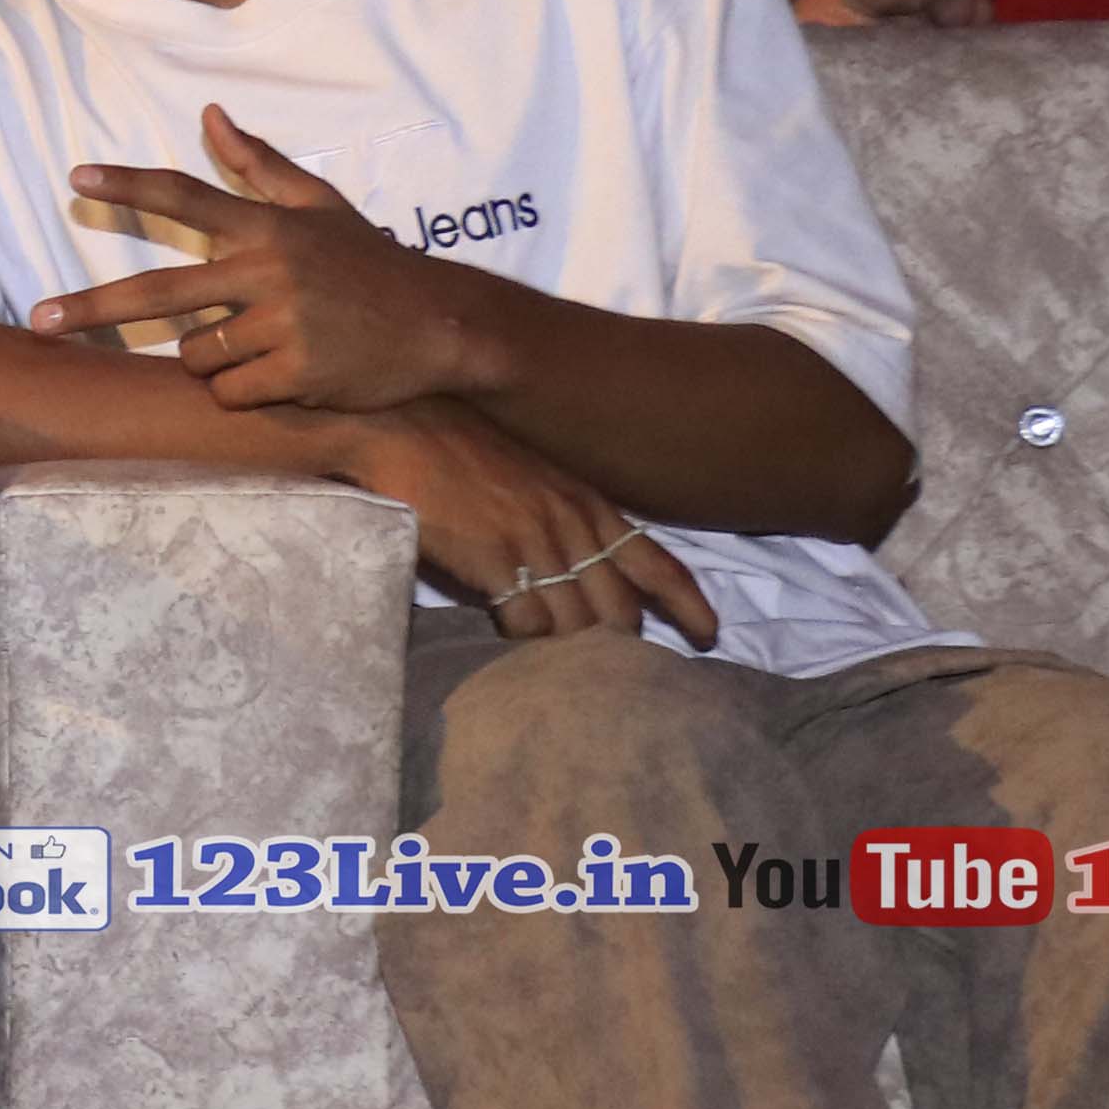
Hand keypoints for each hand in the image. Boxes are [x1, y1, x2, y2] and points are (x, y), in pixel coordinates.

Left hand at [35, 107, 505, 415]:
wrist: (441, 326)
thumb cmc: (372, 264)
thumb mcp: (322, 207)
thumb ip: (260, 165)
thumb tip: (210, 114)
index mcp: (269, 227)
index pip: (188, 197)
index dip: (130, 188)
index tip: (77, 179)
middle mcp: (270, 270)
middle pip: (158, 291)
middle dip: (91, 307)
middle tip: (40, 319)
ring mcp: (283, 323)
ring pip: (196, 353)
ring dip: (211, 359)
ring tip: (263, 346)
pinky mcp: (296, 373)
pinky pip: (229, 392)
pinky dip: (242, 391)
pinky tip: (284, 376)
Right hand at [334, 399, 721, 645]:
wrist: (399, 428)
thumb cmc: (456, 448)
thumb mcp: (532, 478)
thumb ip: (558, 519)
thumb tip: (571, 568)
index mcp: (588, 504)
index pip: (659, 563)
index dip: (688, 605)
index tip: (708, 636)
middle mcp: (573, 525)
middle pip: (620, 610)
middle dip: (619, 649)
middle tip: (609, 679)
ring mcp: (536, 543)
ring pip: (579, 626)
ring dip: (571, 657)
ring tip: (560, 680)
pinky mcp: (494, 560)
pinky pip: (528, 622)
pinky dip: (522, 643)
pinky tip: (506, 643)